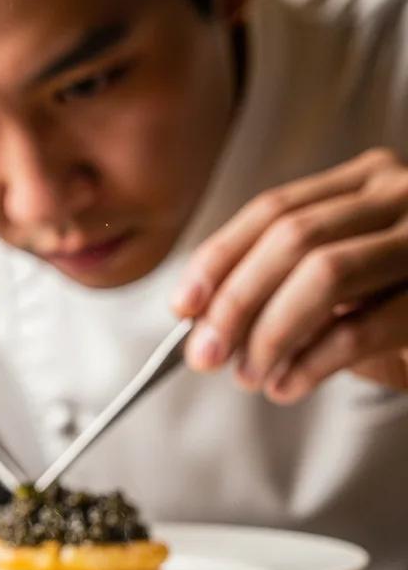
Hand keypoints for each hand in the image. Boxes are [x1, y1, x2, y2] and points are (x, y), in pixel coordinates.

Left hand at [175, 147, 407, 401]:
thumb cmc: (395, 311)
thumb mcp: (332, 289)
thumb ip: (277, 289)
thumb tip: (200, 320)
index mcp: (364, 184)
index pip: (273, 210)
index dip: (219, 259)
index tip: (183, 306)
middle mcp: (399, 196)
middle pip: (292, 239)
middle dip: (235, 303)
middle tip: (205, 355)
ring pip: (325, 274)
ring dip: (270, 333)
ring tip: (248, 375)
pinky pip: (364, 326)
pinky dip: (312, 362)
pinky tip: (287, 385)